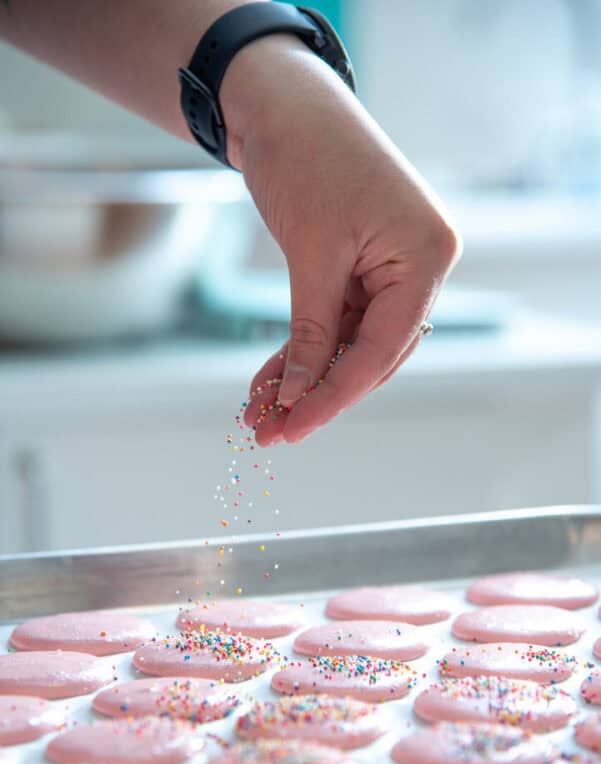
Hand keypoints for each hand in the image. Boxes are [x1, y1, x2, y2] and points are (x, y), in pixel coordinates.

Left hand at [222, 36, 460, 445]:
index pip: (384, 347)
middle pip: (371, 353)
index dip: (336, 393)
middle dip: (317, 392)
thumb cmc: (305, 157)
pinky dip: (302, 348)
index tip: (296, 426)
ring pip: (349, 344)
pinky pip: (335, 321)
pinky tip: (270, 380)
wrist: (280, 102)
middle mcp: (420, 266)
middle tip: (272, 430)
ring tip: (261, 413)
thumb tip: (299, 393)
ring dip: (305, 377)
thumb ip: (311, 330)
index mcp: (427, 256)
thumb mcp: (311, 253)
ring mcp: (392, 267)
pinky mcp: (362, 267)